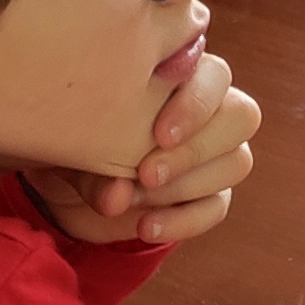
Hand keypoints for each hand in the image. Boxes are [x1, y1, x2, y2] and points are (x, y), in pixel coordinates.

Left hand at [27, 46, 261, 245]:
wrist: (64, 186)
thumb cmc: (75, 144)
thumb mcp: (75, 149)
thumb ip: (97, 166)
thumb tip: (118, 196)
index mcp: (180, 77)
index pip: (216, 77)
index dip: (197, 105)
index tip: (160, 136)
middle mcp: (208, 111)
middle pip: (241, 117)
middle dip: (196, 149)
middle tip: (146, 175)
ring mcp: (214, 154)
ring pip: (236, 162)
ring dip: (185, 186)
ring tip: (133, 200)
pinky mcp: (209, 194)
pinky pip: (217, 206)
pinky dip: (184, 221)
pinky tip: (146, 227)